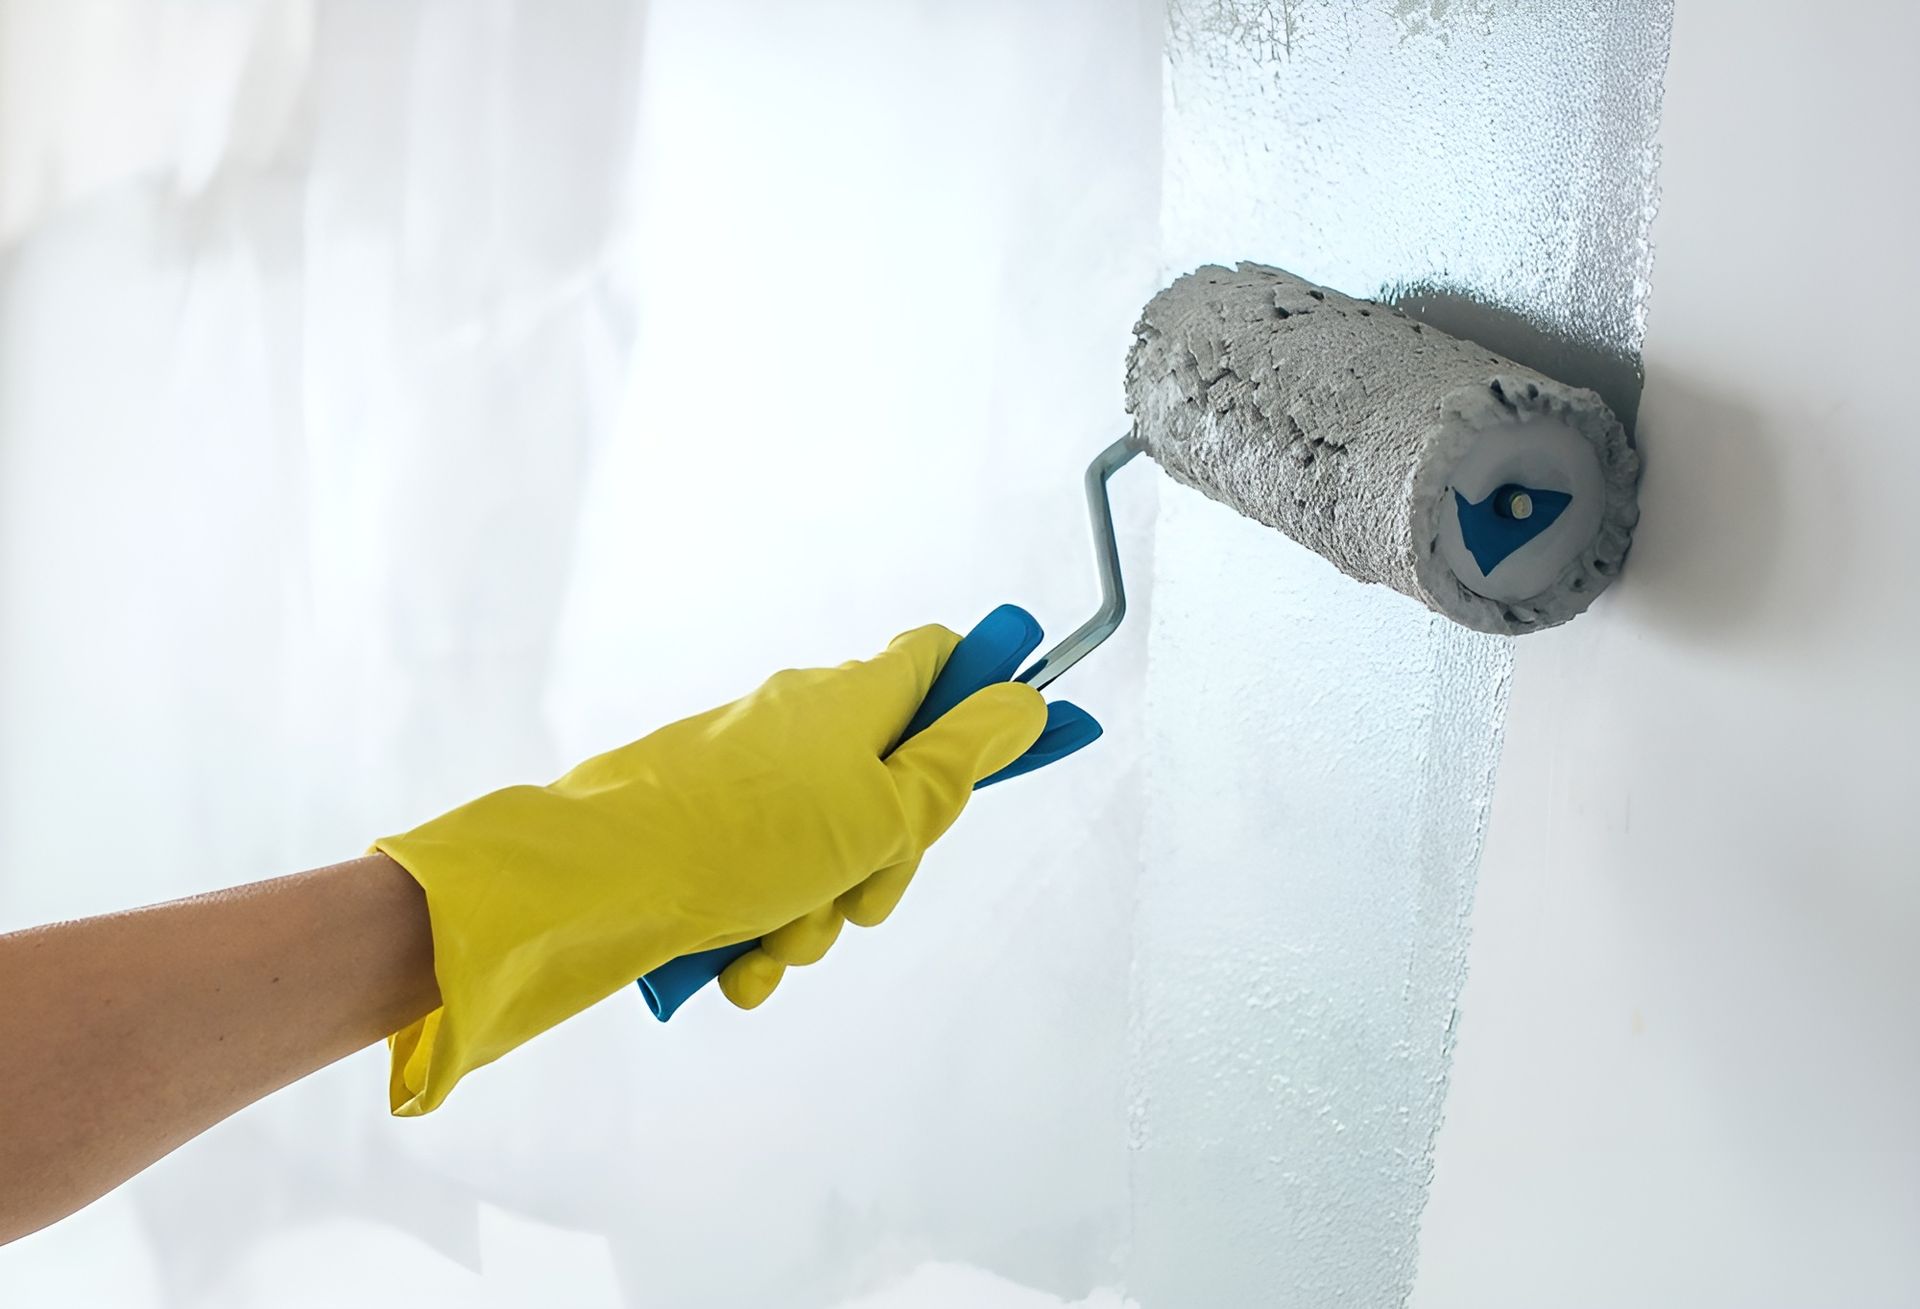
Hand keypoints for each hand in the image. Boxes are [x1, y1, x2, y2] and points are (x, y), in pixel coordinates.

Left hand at [375, 625, 1045, 1112]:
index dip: (982, 703)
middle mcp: (797, 729)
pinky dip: (764, 932)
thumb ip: (961, 762)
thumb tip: (1023, 700)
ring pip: (828, 855)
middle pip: (893, 786)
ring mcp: (746, 784)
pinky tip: (742, 962)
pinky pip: (765, 889)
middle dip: (889, 861)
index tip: (1005, 755)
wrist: (591, 888)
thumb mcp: (884, 811)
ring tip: (783, 934)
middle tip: (866, 893)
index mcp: (849, 701)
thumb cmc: (737, 840)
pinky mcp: (702, 838)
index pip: (939, 662)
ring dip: (821, 913)